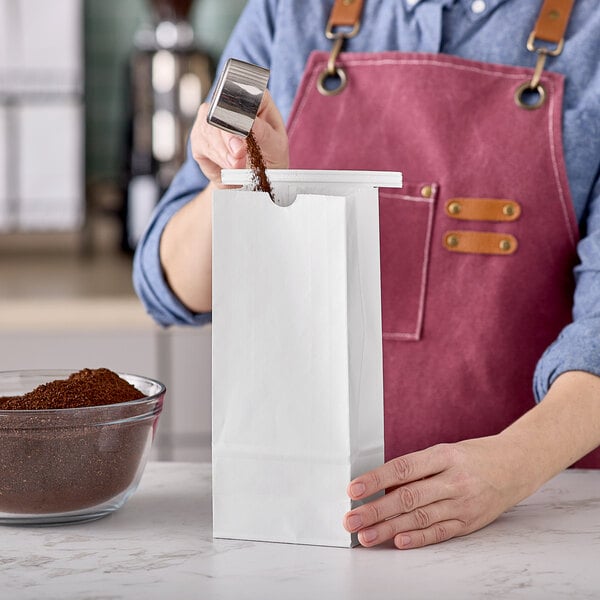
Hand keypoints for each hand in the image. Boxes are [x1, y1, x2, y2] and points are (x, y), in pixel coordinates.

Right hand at [190, 89, 288, 184]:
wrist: (254, 179)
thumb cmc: (269, 158)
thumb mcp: (276, 148)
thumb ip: (265, 134)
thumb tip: (252, 122)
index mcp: (255, 99)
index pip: (242, 93)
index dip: (239, 112)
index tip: (244, 134)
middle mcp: (230, 102)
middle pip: (219, 110)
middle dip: (228, 138)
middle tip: (239, 156)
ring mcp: (211, 117)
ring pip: (208, 128)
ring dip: (223, 152)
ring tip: (237, 166)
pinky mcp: (200, 134)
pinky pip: (201, 143)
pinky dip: (216, 159)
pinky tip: (228, 167)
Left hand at [343, 436, 533, 548]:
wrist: (516, 466)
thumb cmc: (474, 456)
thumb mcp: (445, 452)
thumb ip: (417, 470)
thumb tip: (384, 488)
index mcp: (444, 456)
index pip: (404, 468)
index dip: (377, 479)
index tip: (354, 488)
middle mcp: (454, 480)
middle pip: (409, 497)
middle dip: (376, 510)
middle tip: (351, 519)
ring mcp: (463, 503)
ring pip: (421, 518)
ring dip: (389, 529)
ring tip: (366, 536)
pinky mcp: (470, 523)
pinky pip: (440, 532)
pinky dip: (418, 538)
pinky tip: (398, 541)